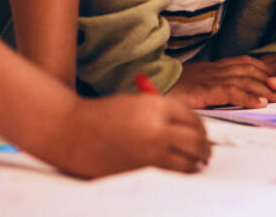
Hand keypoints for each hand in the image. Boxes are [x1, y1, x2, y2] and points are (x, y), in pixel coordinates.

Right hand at [30, 93, 211, 178]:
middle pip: (195, 139)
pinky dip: (179, 171)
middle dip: (204, 146)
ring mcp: (149, 150)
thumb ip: (164, 113)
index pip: (193, 118)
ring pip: (187, 159)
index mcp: (157, 105)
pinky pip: (169, 172)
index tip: (203, 134)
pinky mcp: (140, 168)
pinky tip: (180, 170)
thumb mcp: (137, 103)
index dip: (201, 128)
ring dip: (196, 162)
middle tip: (207, 152)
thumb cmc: (100, 116)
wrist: (68, 129)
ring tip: (198, 163)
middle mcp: (157, 127)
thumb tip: (190, 130)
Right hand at [168, 55, 275, 108]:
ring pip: (245, 80)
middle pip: (250, 71)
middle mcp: (213, 70)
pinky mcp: (203, 90)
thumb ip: (207, 88)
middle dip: (273, 80)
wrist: (145, 86)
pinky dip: (248, 97)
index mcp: (211, 67)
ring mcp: (209, 78)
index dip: (264, 69)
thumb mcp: (190, 86)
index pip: (244, 63)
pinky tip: (261, 104)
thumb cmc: (164, 89)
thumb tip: (220, 96)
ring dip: (267, 89)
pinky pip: (231, 91)